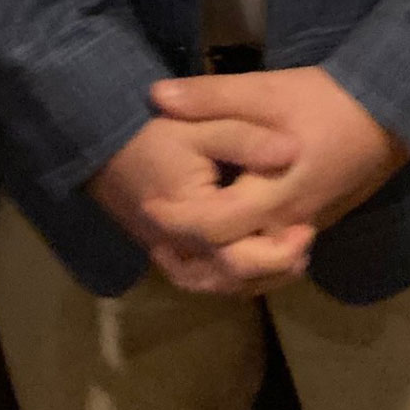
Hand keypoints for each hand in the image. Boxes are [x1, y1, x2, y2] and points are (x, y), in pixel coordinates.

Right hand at [86, 112, 312, 296]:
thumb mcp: (200, 125)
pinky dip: (234, 278)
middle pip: (232, 274)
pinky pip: (203, 281)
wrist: (101, 145)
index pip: (236, 245)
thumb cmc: (151, 132)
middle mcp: (176, 246)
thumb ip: (245, 137)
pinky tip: (257, 263)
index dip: (277, 244)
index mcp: (186, 216)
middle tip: (305, 242)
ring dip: (259, 277)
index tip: (308, 226)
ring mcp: (168, 256)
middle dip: (274, 265)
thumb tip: (293, 152)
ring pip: (220, 284)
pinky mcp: (166, 257)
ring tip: (291, 255)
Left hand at [150, 66, 409, 250]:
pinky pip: (270, 261)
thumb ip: (211, 96)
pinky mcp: (312, 226)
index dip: (177, 222)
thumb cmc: (325, 102)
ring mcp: (303, 231)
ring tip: (177, 246)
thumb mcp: (265, 91)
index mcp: (272, 196)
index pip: (216, 230)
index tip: (147, 206)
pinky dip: (241, 261)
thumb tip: (156, 97)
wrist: (389, 114)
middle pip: (232, 266)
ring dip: (215, 267)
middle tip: (155, 238)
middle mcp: (287, 227)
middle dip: (191, 258)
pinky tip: (220, 240)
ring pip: (254, 272)